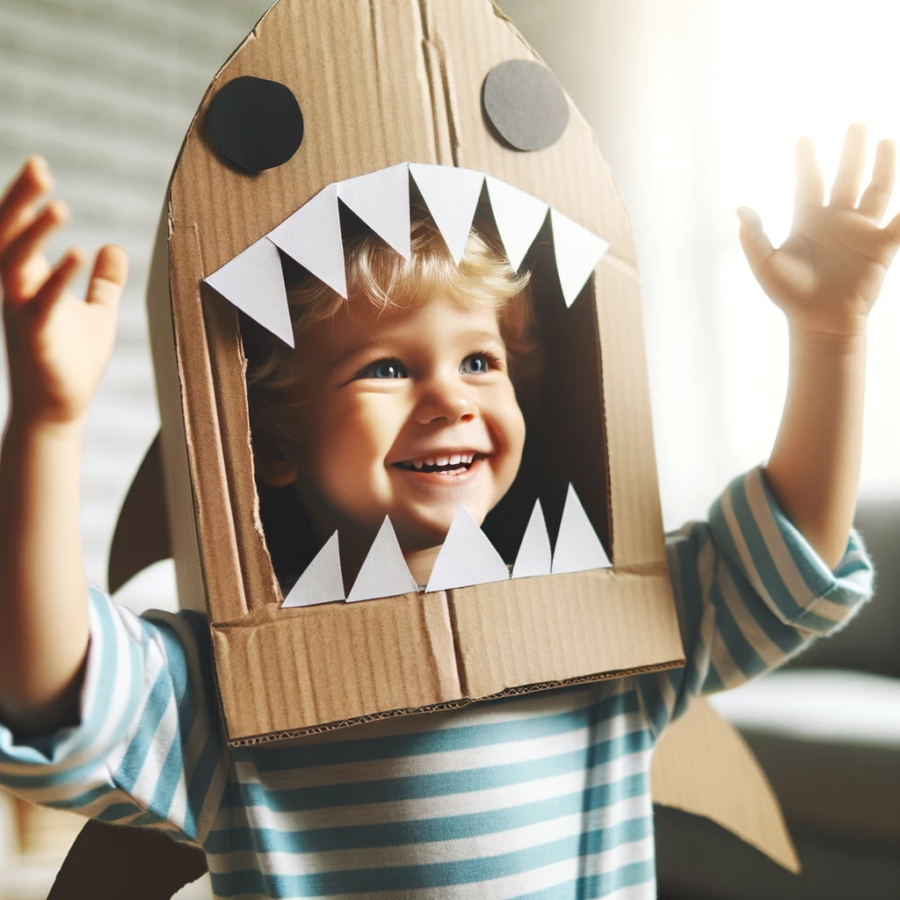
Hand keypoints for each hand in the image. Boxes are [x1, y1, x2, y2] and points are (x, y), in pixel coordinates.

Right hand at [0, 157, 126, 429]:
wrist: (57, 412)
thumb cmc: (71, 364)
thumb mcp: (96, 313)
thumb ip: (104, 282)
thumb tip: (113, 247)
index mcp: (28, 282)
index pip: (18, 230)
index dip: (25, 198)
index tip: (39, 166)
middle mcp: (16, 291)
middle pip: (7, 235)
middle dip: (19, 200)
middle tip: (39, 166)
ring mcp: (21, 313)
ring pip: (14, 262)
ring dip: (34, 232)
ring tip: (57, 203)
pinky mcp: (35, 337)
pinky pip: (42, 302)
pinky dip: (59, 277)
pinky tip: (78, 253)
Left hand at [737, 123, 899, 337]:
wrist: (819, 321)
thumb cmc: (790, 295)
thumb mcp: (766, 265)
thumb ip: (754, 237)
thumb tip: (741, 208)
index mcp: (808, 221)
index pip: (808, 183)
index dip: (806, 161)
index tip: (803, 138)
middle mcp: (836, 220)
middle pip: (846, 177)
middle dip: (851, 151)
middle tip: (856, 124)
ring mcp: (860, 230)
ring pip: (876, 189)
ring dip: (884, 166)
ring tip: (886, 140)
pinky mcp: (881, 246)